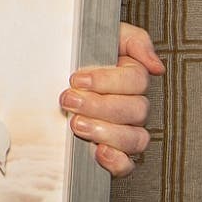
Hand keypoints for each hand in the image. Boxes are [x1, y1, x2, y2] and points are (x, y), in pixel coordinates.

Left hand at [61, 22, 161, 178]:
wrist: (46, 72)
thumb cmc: (77, 55)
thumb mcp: (102, 36)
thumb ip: (133, 40)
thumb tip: (155, 65)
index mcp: (132, 78)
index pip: (137, 81)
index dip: (107, 81)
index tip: (76, 79)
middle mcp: (133, 106)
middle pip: (136, 110)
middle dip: (99, 106)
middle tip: (69, 101)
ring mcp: (125, 131)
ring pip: (135, 138)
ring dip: (106, 132)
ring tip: (76, 124)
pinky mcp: (113, 154)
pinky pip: (128, 165)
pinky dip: (117, 161)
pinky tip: (99, 151)